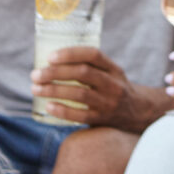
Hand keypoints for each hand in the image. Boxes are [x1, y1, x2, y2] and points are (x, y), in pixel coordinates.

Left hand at [30, 46, 159, 132]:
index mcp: (114, 69)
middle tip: (35, 74)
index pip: (93, 55)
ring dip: (54, 90)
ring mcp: (109, 102)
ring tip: (35, 89)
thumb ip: (90, 67)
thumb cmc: (113, 89)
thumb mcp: (110, 73)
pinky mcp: (102, 119)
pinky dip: (62, 111)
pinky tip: (48, 106)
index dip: (70, 54)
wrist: (137, 113)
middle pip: (83, 74)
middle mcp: (113, 84)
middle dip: (55, 73)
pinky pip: (80, 116)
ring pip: (80, 94)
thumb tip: (50, 62)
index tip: (50, 57)